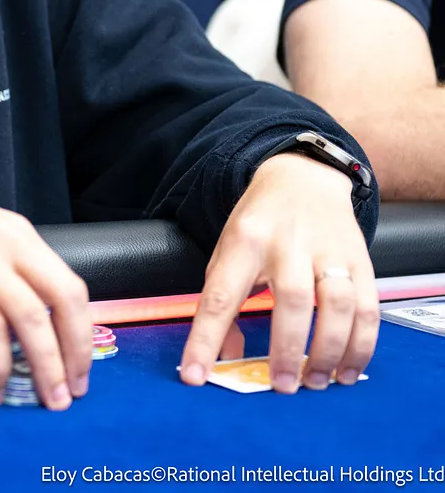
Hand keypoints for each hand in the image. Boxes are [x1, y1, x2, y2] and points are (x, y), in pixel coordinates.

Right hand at [0, 167, 91, 409]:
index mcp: (15, 234)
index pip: (69, 286)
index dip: (80, 332)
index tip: (78, 366)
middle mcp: (6, 242)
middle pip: (64, 300)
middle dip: (75, 353)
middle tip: (71, 392)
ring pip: (32, 319)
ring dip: (45, 366)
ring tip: (45, 398)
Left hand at [180, 152, 376, 391]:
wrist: (302, 177)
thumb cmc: (258, 222)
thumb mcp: (227, 250)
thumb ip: (223, 300)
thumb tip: (227, 354)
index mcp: (243, 242)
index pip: (219, 297)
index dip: (205, 340)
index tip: (194, 375)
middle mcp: (287, 244)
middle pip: (292, 299)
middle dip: (288, 348)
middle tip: (282, 385)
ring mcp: (328, 250)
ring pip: (338, 304)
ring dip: (330, 350)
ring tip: (317, 381)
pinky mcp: (360, 259)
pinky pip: (368, 307)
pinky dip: (361, 344)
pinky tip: (348, 368)